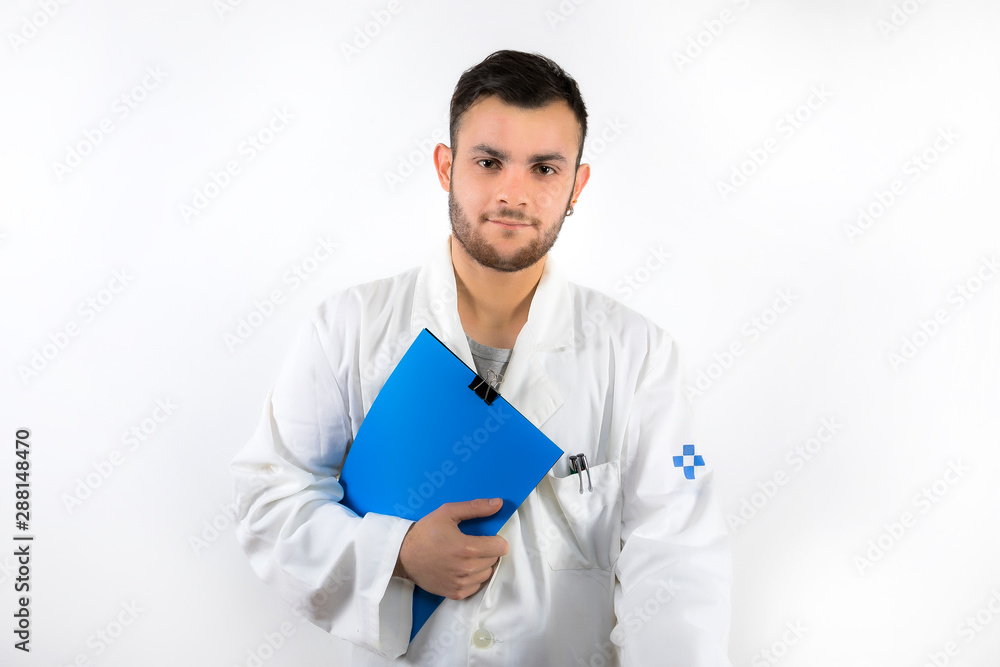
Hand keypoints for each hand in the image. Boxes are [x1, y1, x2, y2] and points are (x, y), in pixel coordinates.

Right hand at [394, 498, 508, 599]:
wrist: (403, 555)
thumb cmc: (425, 532)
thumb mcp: (447, 513)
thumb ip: (475, 507)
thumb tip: (499, 503)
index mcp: (467, 548)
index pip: (501, 547)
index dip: (496, 540)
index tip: (486, 537)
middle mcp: (467, 569)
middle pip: (494, 560)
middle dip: (488, 551)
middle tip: (473, 545)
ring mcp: (461, 583)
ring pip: (487, 573)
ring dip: (482, 565)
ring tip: (466, 556)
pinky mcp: (455, 594)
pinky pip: (477, 586)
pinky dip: (474, 578)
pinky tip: (462, 568)